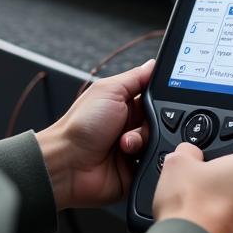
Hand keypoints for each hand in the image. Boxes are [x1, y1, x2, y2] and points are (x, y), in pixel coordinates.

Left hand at [35, 59, 152, 210]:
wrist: (68, 164)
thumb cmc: (80, 125)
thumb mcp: (108, 90)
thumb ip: (135, 77)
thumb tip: (153, 64)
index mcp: (126, 103)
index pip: (156, 96)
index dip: (161, 98)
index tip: (161, 100)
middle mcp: (132, 124)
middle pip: (164, 118)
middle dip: (155, 121)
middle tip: (136, 122)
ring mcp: (135, 147)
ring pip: (162, 141)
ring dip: (145, 140)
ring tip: (125, 143)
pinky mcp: (137, 168)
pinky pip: (157, 163)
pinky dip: (150, 160)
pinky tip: (130, 157)